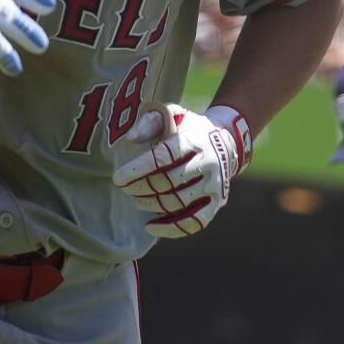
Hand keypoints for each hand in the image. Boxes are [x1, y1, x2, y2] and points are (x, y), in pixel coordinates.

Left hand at [112, 104, 253, 237]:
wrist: (226, 141)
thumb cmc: (188, 128)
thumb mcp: (172, 114)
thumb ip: (149, 122)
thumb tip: (131, 138)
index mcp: (193, 140)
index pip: (164, 157)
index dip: (138, 169)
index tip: (117, 178)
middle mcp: (207, 163)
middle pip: (169, 182)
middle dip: (142, 187)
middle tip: (126, 188)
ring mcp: (214, 184)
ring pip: (179, 202)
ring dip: (152, 205)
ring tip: (136, 200)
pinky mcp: (217, 202)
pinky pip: (195, 222)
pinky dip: (172, 228)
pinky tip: (150, 226)